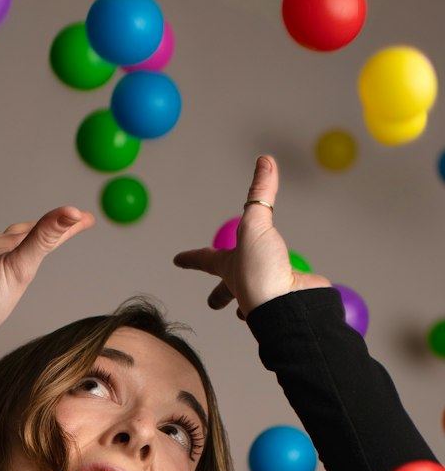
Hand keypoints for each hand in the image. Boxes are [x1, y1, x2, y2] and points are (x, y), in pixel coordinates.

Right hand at [0, 206, 94, 346]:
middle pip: (24, 234)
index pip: (49, 238)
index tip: (85, 218)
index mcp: (21, 265)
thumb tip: (74, 213)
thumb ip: (43, 237)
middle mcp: (1, 258)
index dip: (67, 227)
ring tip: (9, 241)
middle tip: (61, 219)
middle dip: (39, 228)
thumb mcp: (19, 268)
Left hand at [171, 155, 331, 320]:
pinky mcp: (290, 300)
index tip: (177, 260)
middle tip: (212, 303)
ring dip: (250, 303)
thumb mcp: (255, 228)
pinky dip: (288, 296)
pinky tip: (294, 296)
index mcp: (229, 269)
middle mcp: (245, 285)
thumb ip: (260, 195)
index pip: (204, 260)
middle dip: (219, 296)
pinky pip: (287, 295)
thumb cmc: (262, 275)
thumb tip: (265, 160)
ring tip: (251, 303)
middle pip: (226, 291)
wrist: (290, 310)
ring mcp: (266, 296)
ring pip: (254, 300)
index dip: (191, 258)